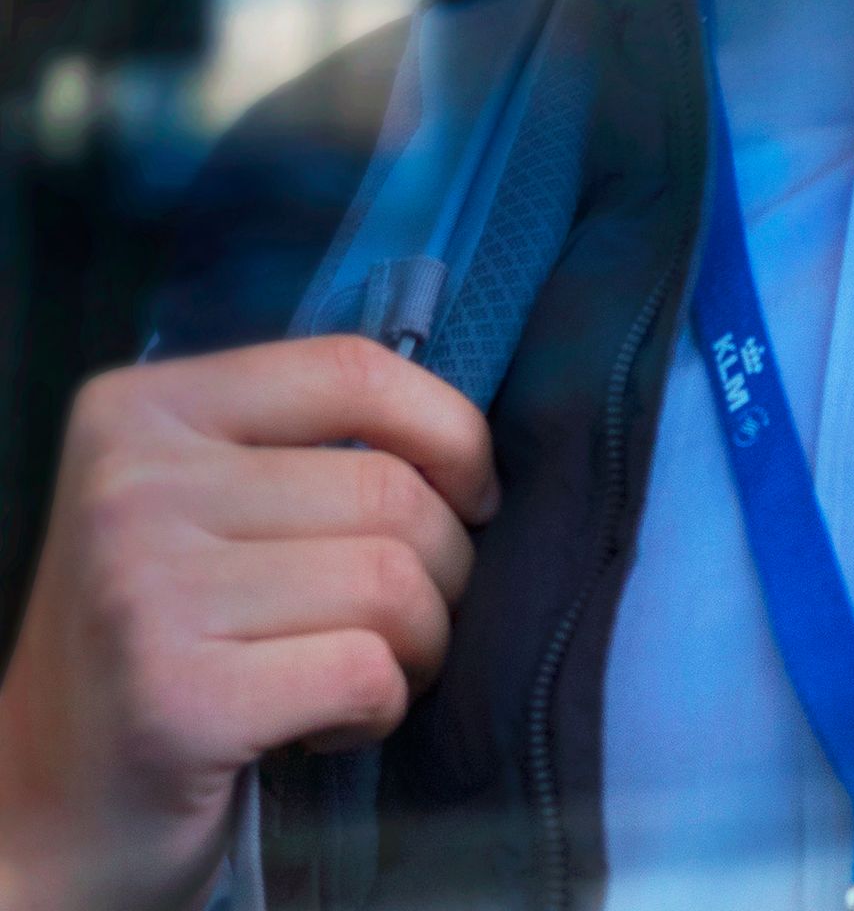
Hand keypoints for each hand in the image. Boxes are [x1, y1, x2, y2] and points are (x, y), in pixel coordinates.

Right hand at [0, 339, 496, 910]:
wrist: (39, 817)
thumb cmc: (158, 646)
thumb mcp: (200, 508)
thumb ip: (301, 448)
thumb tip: (471, 441)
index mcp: (138, 412)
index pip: (353, 372)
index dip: (452, 432)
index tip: (475, 496)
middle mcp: (129, 489)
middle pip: (389, 491)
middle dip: (443, 567)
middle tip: (408, 623)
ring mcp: (143, 594)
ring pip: (391, 584)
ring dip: (417, 644)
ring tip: (365, 673)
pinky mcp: (174, 702)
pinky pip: (365, 672)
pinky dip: (379, 709)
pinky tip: (326, 728)